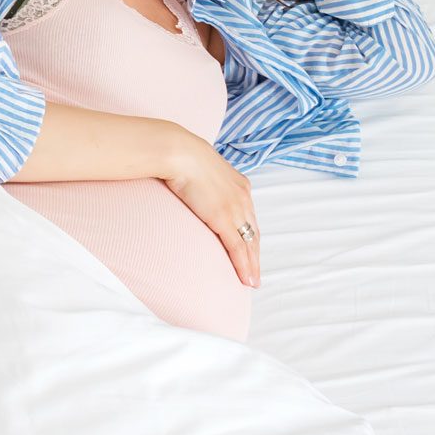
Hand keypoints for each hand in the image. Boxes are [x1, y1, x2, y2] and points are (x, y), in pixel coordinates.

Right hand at [163, 130, 260, 287]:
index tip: (250, 248)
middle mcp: (243, 198)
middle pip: (254, 232)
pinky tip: (246, 279)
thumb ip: (203, 181)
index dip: (250, 234)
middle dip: (255, 254)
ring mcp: (235, 209)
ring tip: (252, 281)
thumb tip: (192, 186)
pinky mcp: (224, 219)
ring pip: (250, 244)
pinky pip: (238, 248)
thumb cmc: (182, 156)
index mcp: (239, 185)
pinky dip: (243, 265)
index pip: (249, 216)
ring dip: (252, 265)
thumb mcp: (200, 168)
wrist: (180, 153)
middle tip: (255, 272)